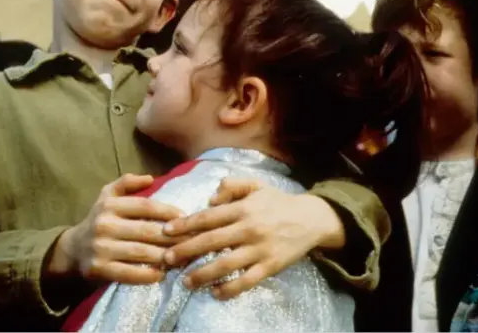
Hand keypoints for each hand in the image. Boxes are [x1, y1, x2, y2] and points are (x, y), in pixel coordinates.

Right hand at [46, 174, 185, 283]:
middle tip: (191, 241)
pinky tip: (160, 274)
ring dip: (164, 257)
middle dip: (172, 237)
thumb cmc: (99, 219)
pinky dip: (147, 275)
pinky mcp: (99, 268)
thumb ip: (126, 183)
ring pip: (141, 252)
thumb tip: (150, 178)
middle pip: (147, 231)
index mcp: (109, 204)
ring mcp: (100, 247)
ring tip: (181, 258)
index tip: (185, 218)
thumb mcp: (107, 195)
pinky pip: (128, 273)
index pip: (145, 206)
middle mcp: (104, 224)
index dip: (168, 211)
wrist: (73, 250)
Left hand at [162, 178, 343, 298]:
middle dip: (186, 250)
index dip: (185, 224)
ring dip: (202, 274)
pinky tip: (215, 292)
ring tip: (186, 281)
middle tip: (167, 259)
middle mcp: (248, 228)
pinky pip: (246, 281)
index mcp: (243, 208)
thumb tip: (210, 199)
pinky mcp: (270, 267)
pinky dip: (230, 289)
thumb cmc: (278, 202)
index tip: (166, 231)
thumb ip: (232, 185)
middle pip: (211, 241)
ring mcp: (259, 249)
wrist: (311, 219)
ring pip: (225, 264)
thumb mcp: (256, 185)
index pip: (208, 217)